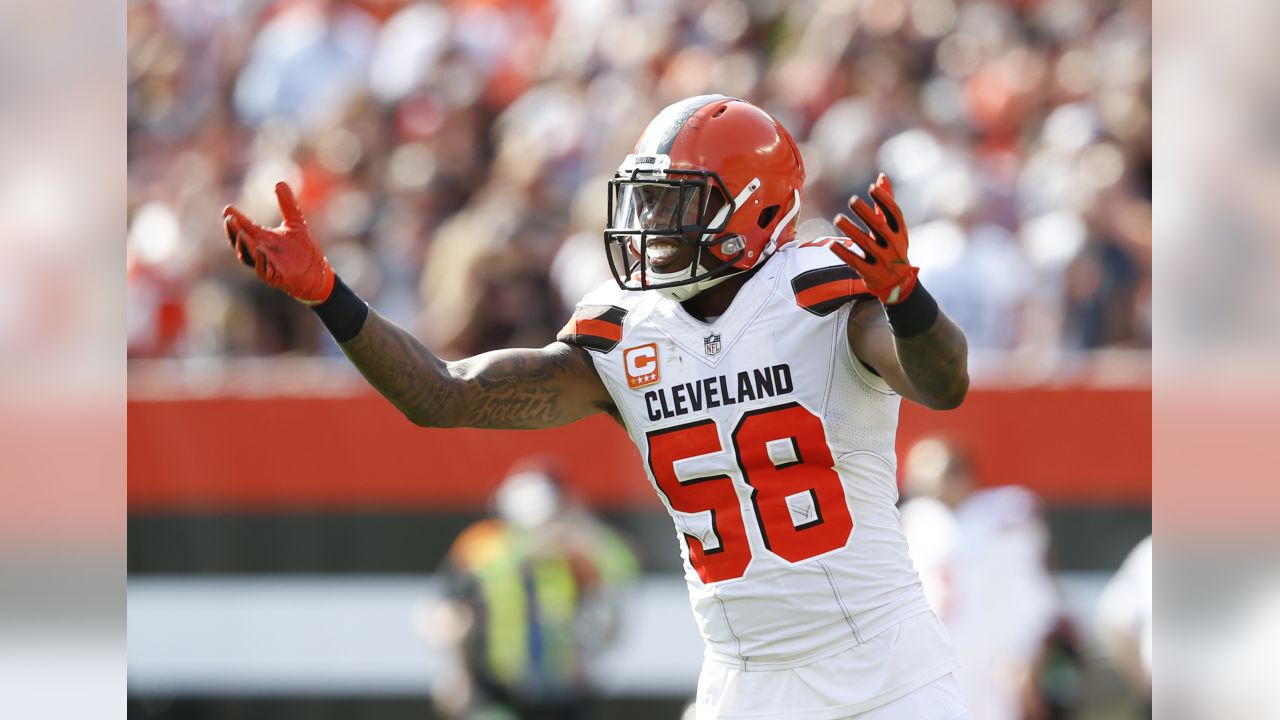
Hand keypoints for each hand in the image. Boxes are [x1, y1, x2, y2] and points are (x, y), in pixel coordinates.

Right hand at [222, 182, 334, 304]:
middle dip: (234, 232)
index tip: (228, 209)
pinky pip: (265, 271)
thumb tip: (279, 182)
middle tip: (229, 219)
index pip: (245, 227)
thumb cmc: (303, 248)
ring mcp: (267, 265)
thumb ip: (287, 204)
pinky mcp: (276, 277)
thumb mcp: (295, 222)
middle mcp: (261, 251)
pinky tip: (261, 252)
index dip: (236, 219)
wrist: (317, 271)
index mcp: (263, 238)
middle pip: (241, 242)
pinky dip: (262, 262)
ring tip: (242, 234)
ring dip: (245, 246)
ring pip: (250, 257)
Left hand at [828, 173, 918, 304]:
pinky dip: (843, 253)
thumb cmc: (893, 247)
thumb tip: (881, 176)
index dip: (885, 200)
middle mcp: (894, 246)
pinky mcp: (870, 273)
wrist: (898, 284)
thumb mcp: (894, 228)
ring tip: (838, 218)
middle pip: (880, 228)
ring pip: (865, 244)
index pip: (895, 214)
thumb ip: (886, 203)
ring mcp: (883, 261)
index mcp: (901, 233)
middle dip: (866, 213)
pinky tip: (831, 243)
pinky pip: (855, 262)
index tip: (872, 188)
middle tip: (852, 200)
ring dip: (851, 230)